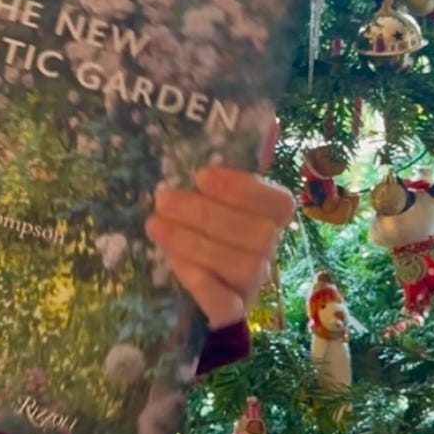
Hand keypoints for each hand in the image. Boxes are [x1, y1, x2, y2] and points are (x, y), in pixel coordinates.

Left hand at [144, 121, 294, 328]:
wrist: (190, 286)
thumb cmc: (204, 223)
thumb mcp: (216, 191)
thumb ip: (239, 157)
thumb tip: (267, 119)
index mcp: (269, 218)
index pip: (278, 204)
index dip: (244, 188)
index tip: (202, 173)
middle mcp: (267, 252)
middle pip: (256, 235)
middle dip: (206, 214)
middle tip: (162, 198)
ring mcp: (250, 286)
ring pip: (241, 266)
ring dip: (195, 243)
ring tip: (154, 224)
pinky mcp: (229, 315)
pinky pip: (226, 306)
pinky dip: (202, 284)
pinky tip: (173, 265)